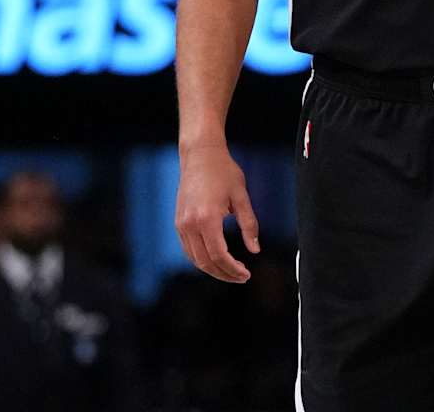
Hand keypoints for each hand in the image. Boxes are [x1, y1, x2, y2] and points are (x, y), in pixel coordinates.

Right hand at [174, 140, 258, 282]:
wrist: (200, 156)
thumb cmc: (224, 172)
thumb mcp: (242, 197)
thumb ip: (249, 225)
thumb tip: (255, 250)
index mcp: (206, 218)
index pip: (218, 255)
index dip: (233, 269)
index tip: (246, 274)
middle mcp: (189, 224)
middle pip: (204, 262)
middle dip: (224, 274)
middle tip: (242, 277)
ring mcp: (180, 225)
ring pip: (194, 258)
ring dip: (212, 269)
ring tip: (231, 272)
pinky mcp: (178, 223)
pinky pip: (189, 249)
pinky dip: (202, 259)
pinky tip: (217, 260)